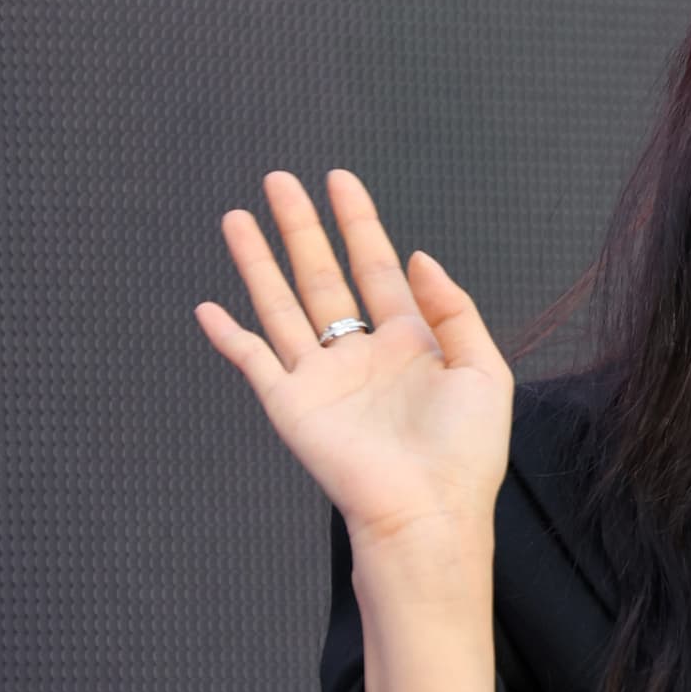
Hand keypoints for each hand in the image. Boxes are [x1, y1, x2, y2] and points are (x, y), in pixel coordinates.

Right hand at [194, 169, 513, 558]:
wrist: (426, 512)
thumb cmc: (464, 452)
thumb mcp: (482, 368)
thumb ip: (453, 307)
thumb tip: (419, 255)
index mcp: (409, 342)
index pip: (377, 267)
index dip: (358, 222)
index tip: (340, 180)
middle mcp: (360, 354)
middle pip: (323, 275)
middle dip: (301, 227)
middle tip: (280, 179)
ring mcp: (321, 379)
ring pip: (281, 305)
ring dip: (258, 261)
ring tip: (238, 216)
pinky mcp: (290, 407)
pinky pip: (252, 361)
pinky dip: (228, 335)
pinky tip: (208, 305)